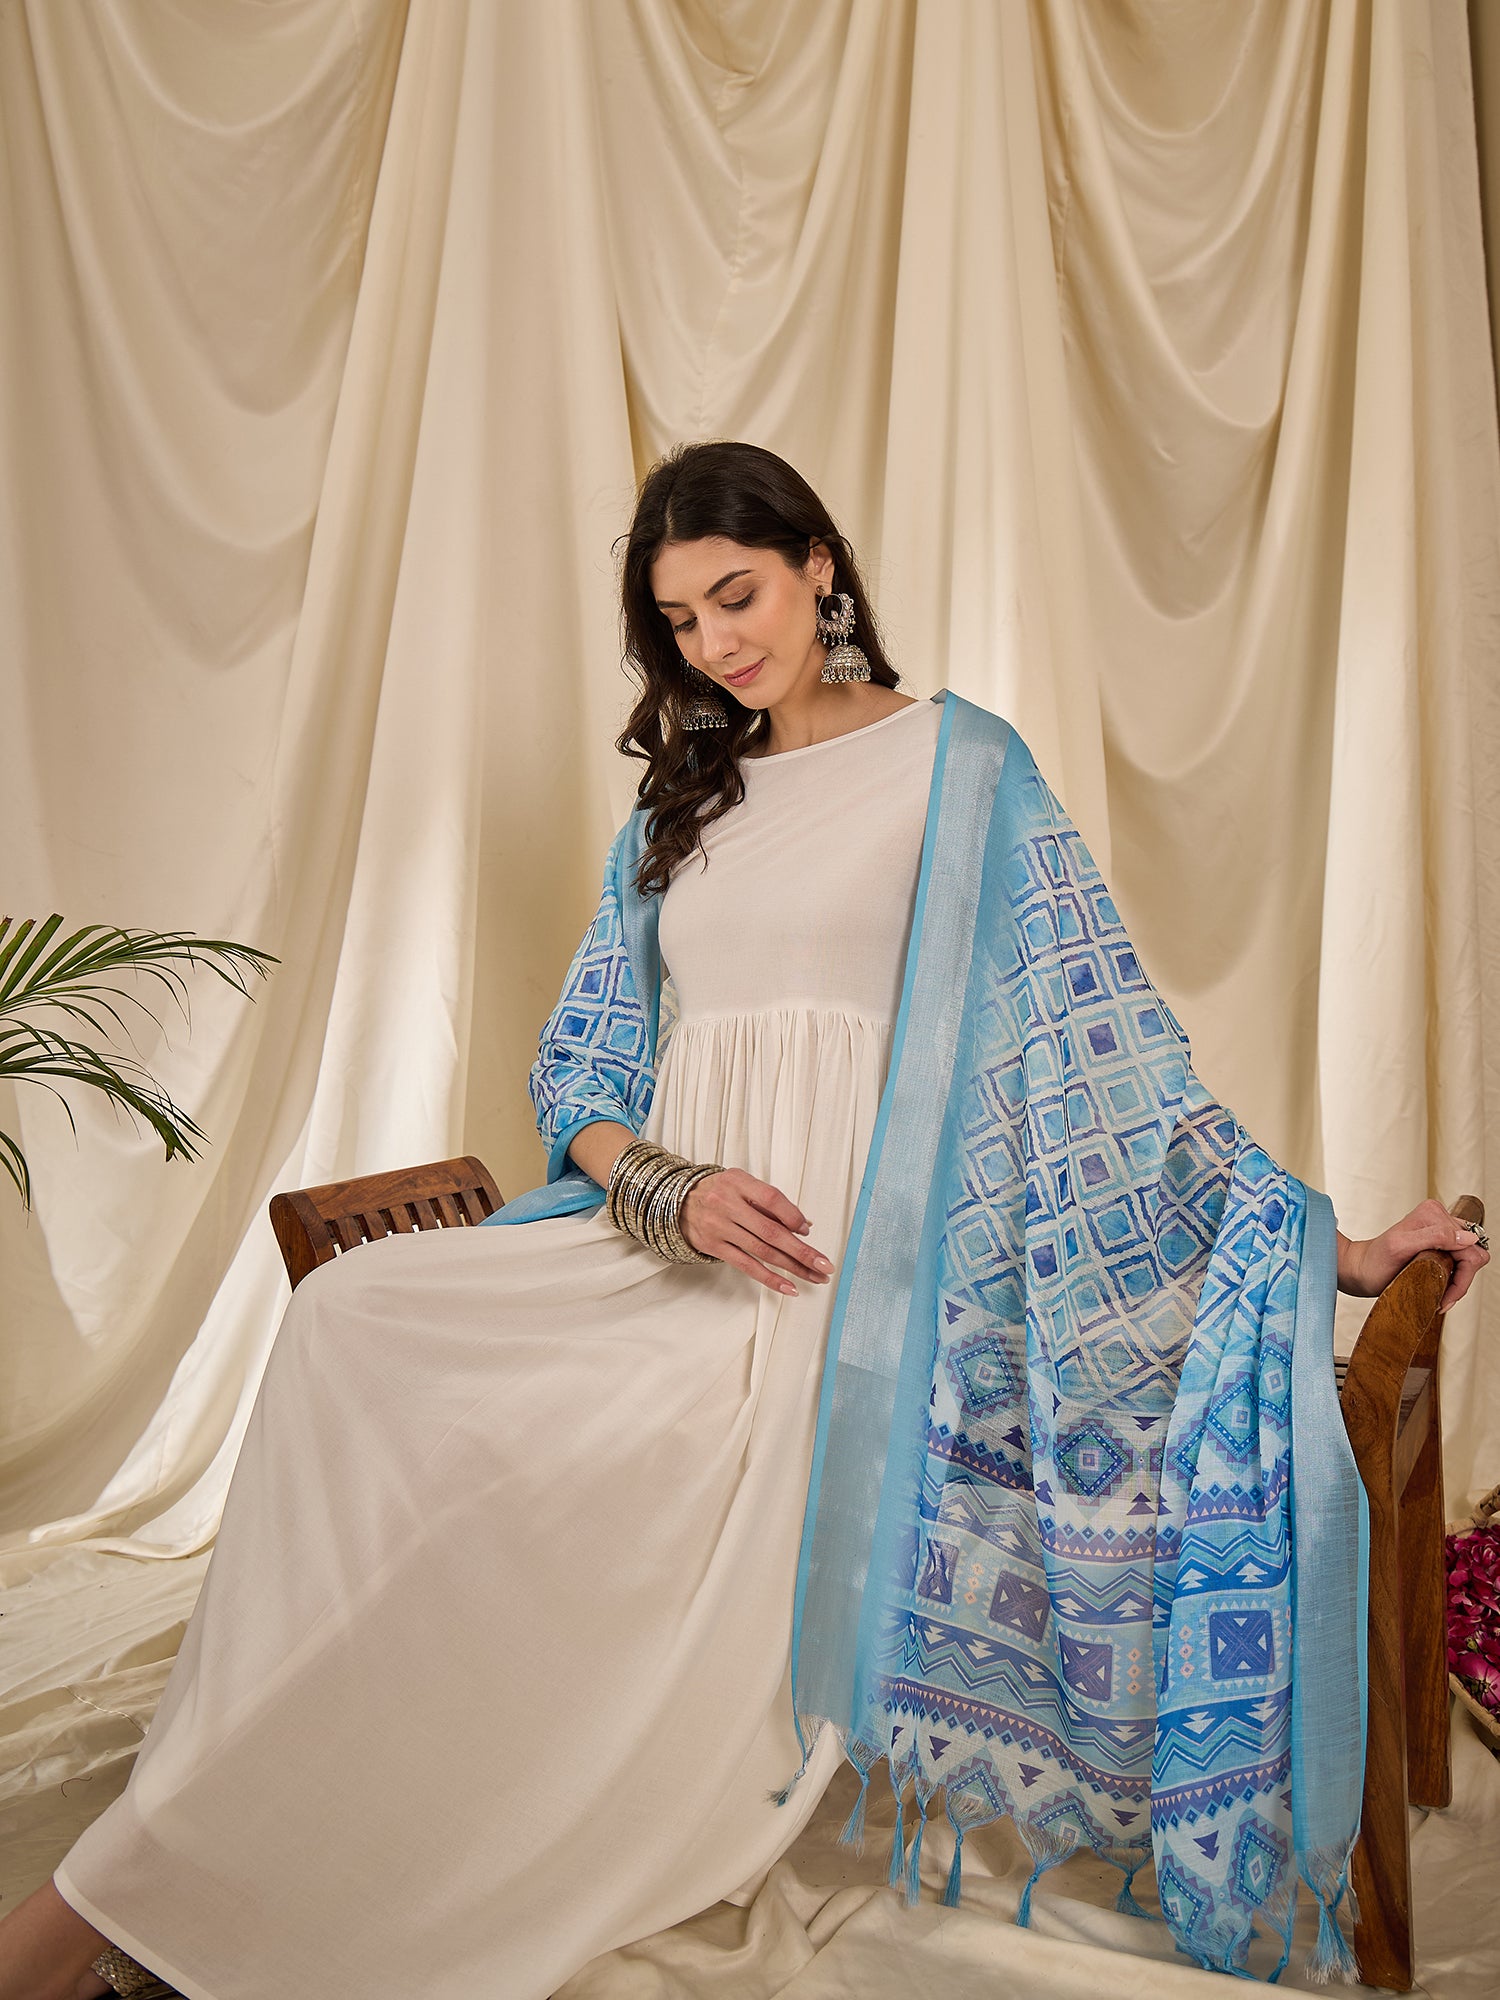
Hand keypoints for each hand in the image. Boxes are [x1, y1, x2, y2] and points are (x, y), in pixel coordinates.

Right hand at [679, 1168, 834, 1295]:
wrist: (678, 1202)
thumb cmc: (718, 1192)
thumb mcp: (741, 1184)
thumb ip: (769, 1201)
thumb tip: (804, 1225)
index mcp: (738, 1182)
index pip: (771, 1198)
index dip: (792, 1216)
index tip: (807, 1231)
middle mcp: (727, 1204)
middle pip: (771, 1231)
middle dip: (802, 1251)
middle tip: (824, 1265)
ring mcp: (719, 1227)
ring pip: (762, 1252)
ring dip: (792, 1267)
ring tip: (814, 1277)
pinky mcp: (714, 1247)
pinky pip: (746, 1266)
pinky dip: (770, 1278)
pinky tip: (789, 1287)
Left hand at [1337, 1198, 1489, 1311]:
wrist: (1360, 1270)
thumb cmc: (1374, 1262)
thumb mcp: (1400, 1247)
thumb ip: (1435, 1237)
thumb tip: (1469, 1238)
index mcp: (1432, 1213)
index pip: (1470, 1248)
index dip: (1462, 1277)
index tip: (1445, 1296)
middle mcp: (1439, 1218)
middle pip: (1473, 1254)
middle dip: (1461, 1280)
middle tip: (1443, 1299)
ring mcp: (1440, 1230)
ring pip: (1470, 1260)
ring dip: (1458, 1282)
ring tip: (1440, 1296)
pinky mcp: (1439, 1242)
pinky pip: (1461, 1262)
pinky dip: (1454, 1279)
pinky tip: (1439, 1288)